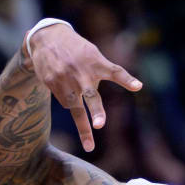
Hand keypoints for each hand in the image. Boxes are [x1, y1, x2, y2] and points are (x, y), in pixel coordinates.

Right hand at [26, 23, 142, 151]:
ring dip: (83, 128)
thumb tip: (134, 87)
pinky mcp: (52, 84)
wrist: (45, 38)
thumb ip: (105, 70)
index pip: (114, 71)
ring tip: (90, 146)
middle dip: (96, 111)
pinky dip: (69, 103)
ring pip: (75, 108)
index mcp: (96, 62)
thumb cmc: (77, 50)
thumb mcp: (93, 54)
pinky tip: (66, 92)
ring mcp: (65, 79)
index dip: (126, 79)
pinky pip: (64, 102)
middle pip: (91, 95)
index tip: (138, 86)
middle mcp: (81, 73)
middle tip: (100, 125)